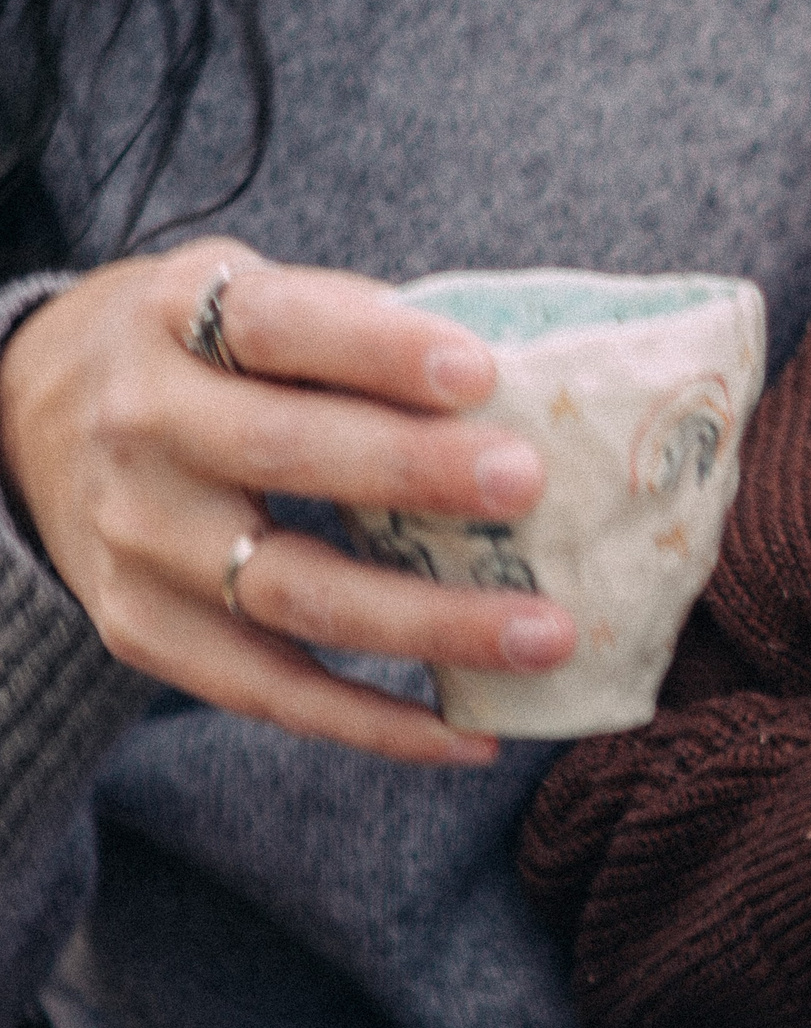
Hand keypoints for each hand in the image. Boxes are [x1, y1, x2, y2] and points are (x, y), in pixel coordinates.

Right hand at [0, 238, 575, 765]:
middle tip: (527, 485)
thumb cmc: (215, 350)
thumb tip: (534, 377)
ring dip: (427, 622)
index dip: (377, 348)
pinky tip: (470, 734)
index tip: (482, 372)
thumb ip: (363, 324)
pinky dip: (373, 721)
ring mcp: (136, 538)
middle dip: (411, 472)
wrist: (41, 414)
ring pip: (288, 593)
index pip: (276, 325)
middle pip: (279, 452)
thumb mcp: (259, 292)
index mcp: (180, 316)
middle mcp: (142, 426)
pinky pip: (268, 690)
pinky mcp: (143, 630)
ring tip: (542, 634)